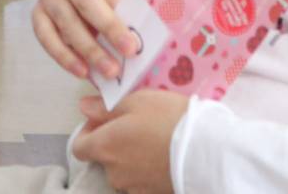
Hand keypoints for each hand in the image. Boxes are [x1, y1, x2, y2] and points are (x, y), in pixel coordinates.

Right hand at [31, 0, 137, 80]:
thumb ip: (132, 5)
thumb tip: (146, 33)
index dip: (120, 13)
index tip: (134, 39)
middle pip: (85, 1)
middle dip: (107, 29)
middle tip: (126, 54)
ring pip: (65, 21)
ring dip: (88, 49)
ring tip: (109, 71)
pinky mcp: (37, 13)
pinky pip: (45, 36)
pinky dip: (64, 56)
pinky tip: (82, 71)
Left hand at [71, 90, 187, 193]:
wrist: (208, 154)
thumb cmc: (169, 121)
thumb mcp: (136, 101)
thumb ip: (105, 107)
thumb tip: (84, 107)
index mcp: (104, 147)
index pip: (79, 147)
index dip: (88, 133)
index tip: (104, 121)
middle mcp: (114, 173)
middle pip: (104, 159)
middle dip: (114, 145)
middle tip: (136, 128)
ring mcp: (135, 188)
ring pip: (125, 172)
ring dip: (132, 159)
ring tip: (155, 142)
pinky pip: (143, 183)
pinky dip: (148, 171)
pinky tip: (165, 158)